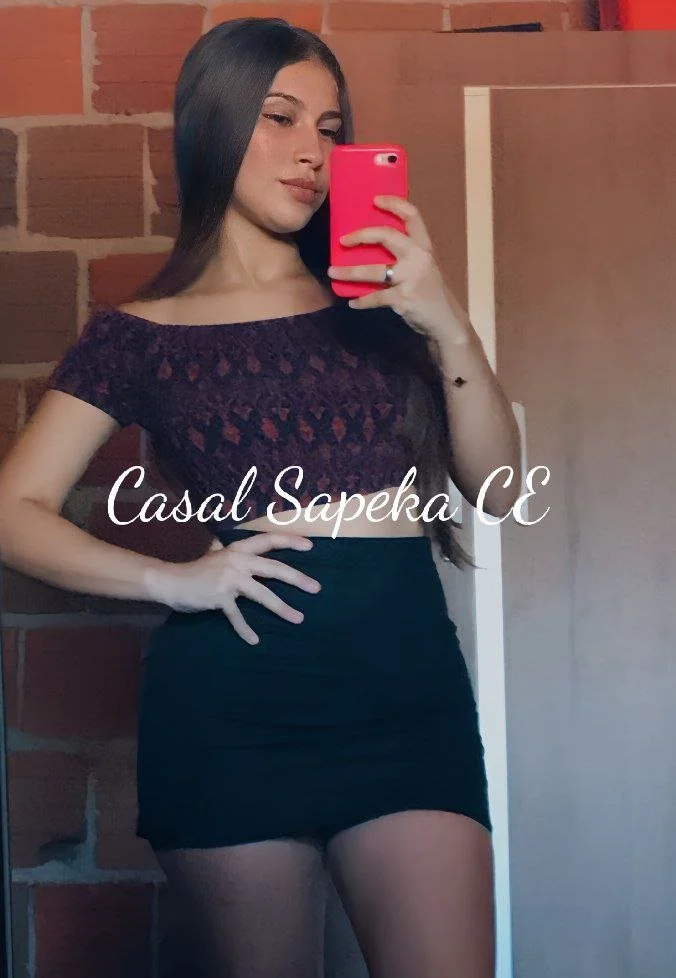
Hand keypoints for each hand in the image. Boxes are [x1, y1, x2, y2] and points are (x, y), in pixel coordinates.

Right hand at [143, 533, 321, 645]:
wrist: (170, 581)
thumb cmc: (195, 571)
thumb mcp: (216, 556)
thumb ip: (230, 554)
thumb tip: (235, 551)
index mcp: (238, 549)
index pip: (268, 540)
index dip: (290, 541)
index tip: (310, 545)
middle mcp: (236, 561)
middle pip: (274, 568)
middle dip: (297, 578)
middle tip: (316, 588)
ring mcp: (228, 579)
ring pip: (262, 594)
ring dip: (282, 608)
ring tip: (298, 618)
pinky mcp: (219, 597)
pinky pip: (237, 616)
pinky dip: (245, 629)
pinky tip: (254, 640)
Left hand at [327, 195, 471, 343]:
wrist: (446, 320)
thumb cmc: (430, 292)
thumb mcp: (423, 267)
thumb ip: (405, 255)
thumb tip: (371, 247)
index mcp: (424, 246)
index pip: (412, 215)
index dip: (394, 203)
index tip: (374, 199)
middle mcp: (419, 257)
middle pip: (386, 236)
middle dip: (361, 235)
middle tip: (343, 240)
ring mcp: (411, 278)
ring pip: (374, 270)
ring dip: (349, 272)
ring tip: (332, 272)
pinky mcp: (404, 298)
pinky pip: (376, 298)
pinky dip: (362, 301)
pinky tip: (352, 303)